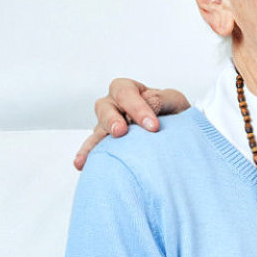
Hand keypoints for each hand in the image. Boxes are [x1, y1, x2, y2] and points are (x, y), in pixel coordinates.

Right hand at [74, 78, 188, 169]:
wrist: (175, 132)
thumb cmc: (172, 112)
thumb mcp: (173, 101)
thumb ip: (162, 99)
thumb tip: (149, 105)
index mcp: (129, 90)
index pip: (126, 92)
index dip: (137, 108)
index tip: (153, 127)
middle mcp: (113, 105)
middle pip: (105, 108)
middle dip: (112, 120)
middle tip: (121, 132)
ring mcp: (106, 125)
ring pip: (97, 130)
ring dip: (94, 142)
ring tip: (90, 155)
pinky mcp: (105, 144)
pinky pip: (93, 148)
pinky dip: (87, 155)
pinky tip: (81, 166)